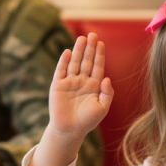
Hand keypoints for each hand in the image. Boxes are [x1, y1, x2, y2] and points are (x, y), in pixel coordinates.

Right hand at [29, 32, 112, 165]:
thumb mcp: (102, 108)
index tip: (101, 43)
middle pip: (86, 61)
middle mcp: (82, 81)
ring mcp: (69, 82)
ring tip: (82, 38)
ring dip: (78, 51)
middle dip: (90, 48)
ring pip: (75, 63)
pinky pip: (61, 71)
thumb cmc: (87, 121)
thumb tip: (106, 78)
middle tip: (93, 34)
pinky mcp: (58, 86)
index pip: (97, 66)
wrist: (69, 130)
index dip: (99, 55)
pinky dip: (64, 61)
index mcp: (93, 86)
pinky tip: (68, 52)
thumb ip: (107, 94)